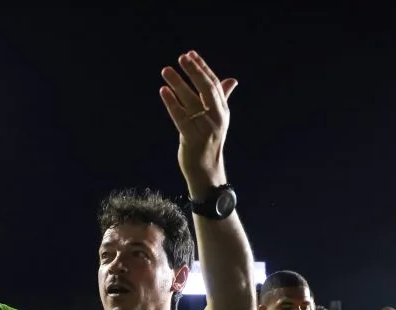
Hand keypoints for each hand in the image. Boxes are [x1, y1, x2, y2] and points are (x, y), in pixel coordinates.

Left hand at [159, 51, 237, 196]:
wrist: (206, 170)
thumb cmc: (208, 142)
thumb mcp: (218, 119)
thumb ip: (222, 98)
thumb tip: (232, 80)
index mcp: (223, 111)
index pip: (213, 84)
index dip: (202, 68)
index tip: (191, 54)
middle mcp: (216, 118)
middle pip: (206, 89)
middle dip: (194, 71)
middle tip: (181, 57)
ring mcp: (205, 128)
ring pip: (190, 101)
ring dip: (178, 84)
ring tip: (166, 70)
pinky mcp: (192, 138)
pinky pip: (180, 117)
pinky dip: (171, 103)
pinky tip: (163, 91)